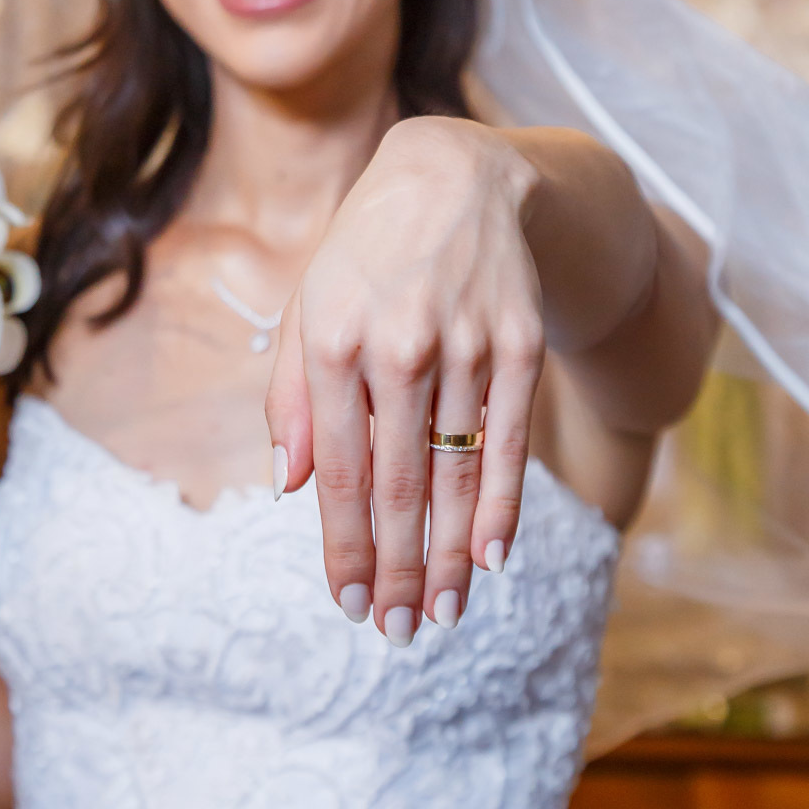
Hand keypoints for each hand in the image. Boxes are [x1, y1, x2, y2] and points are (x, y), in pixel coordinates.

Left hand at [266, 118, 544, 641]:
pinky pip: (509, 439)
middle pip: (397, 486)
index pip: (337, 471)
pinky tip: (496, 554)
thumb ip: (290, 398)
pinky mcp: (518, 342)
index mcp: (330, 341)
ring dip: (452, 553)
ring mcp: (464, 344)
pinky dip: (503, 502)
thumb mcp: (307, 307)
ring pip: (456, 472)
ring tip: (446, 613)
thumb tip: (290, 487)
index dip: (343, 546)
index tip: (349, 602)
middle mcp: (396, 346)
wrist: (454, 177)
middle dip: (398, 568)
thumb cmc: (364, 256)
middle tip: (399, 631)